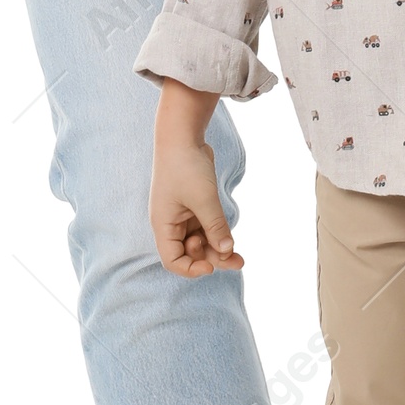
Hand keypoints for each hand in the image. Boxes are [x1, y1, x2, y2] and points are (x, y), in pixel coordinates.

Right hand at [148, 136, 244, 279]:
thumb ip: (215, 227)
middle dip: (212, 259)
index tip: (211, 266)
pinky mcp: (194, 206)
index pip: (172, 260)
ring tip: (239, 258)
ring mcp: (183, 215)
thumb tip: (226, 251)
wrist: (183, 136)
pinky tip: (232, 241)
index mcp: (164, 225)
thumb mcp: (204, 199)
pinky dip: (218, 235)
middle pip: (190, 253)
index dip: (191, 268)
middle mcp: (171, 223)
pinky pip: (206, 228)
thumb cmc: (186, 166)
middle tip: (237, 262)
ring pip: (201, 241)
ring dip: (218, 249)